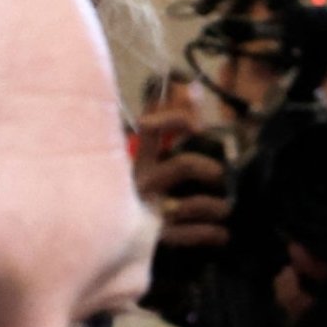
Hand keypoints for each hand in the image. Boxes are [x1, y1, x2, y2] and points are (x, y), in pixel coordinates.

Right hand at [132, 80, 230, 251]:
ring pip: (192, 205)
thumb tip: (191, 85)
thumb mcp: (149, 158)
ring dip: (216, 207)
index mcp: (139, 161)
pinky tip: (222, 234)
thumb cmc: (134, 194)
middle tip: (219, 174)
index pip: (152, 128)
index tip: (196, 124)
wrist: (100, 241)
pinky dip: (211, 234)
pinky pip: (190, 236)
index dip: (176, 118)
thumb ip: (171, 123)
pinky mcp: (155, 240)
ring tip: (226, 209)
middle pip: (182, 166)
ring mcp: (148, 212)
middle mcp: (142, 184)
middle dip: (207, 168)